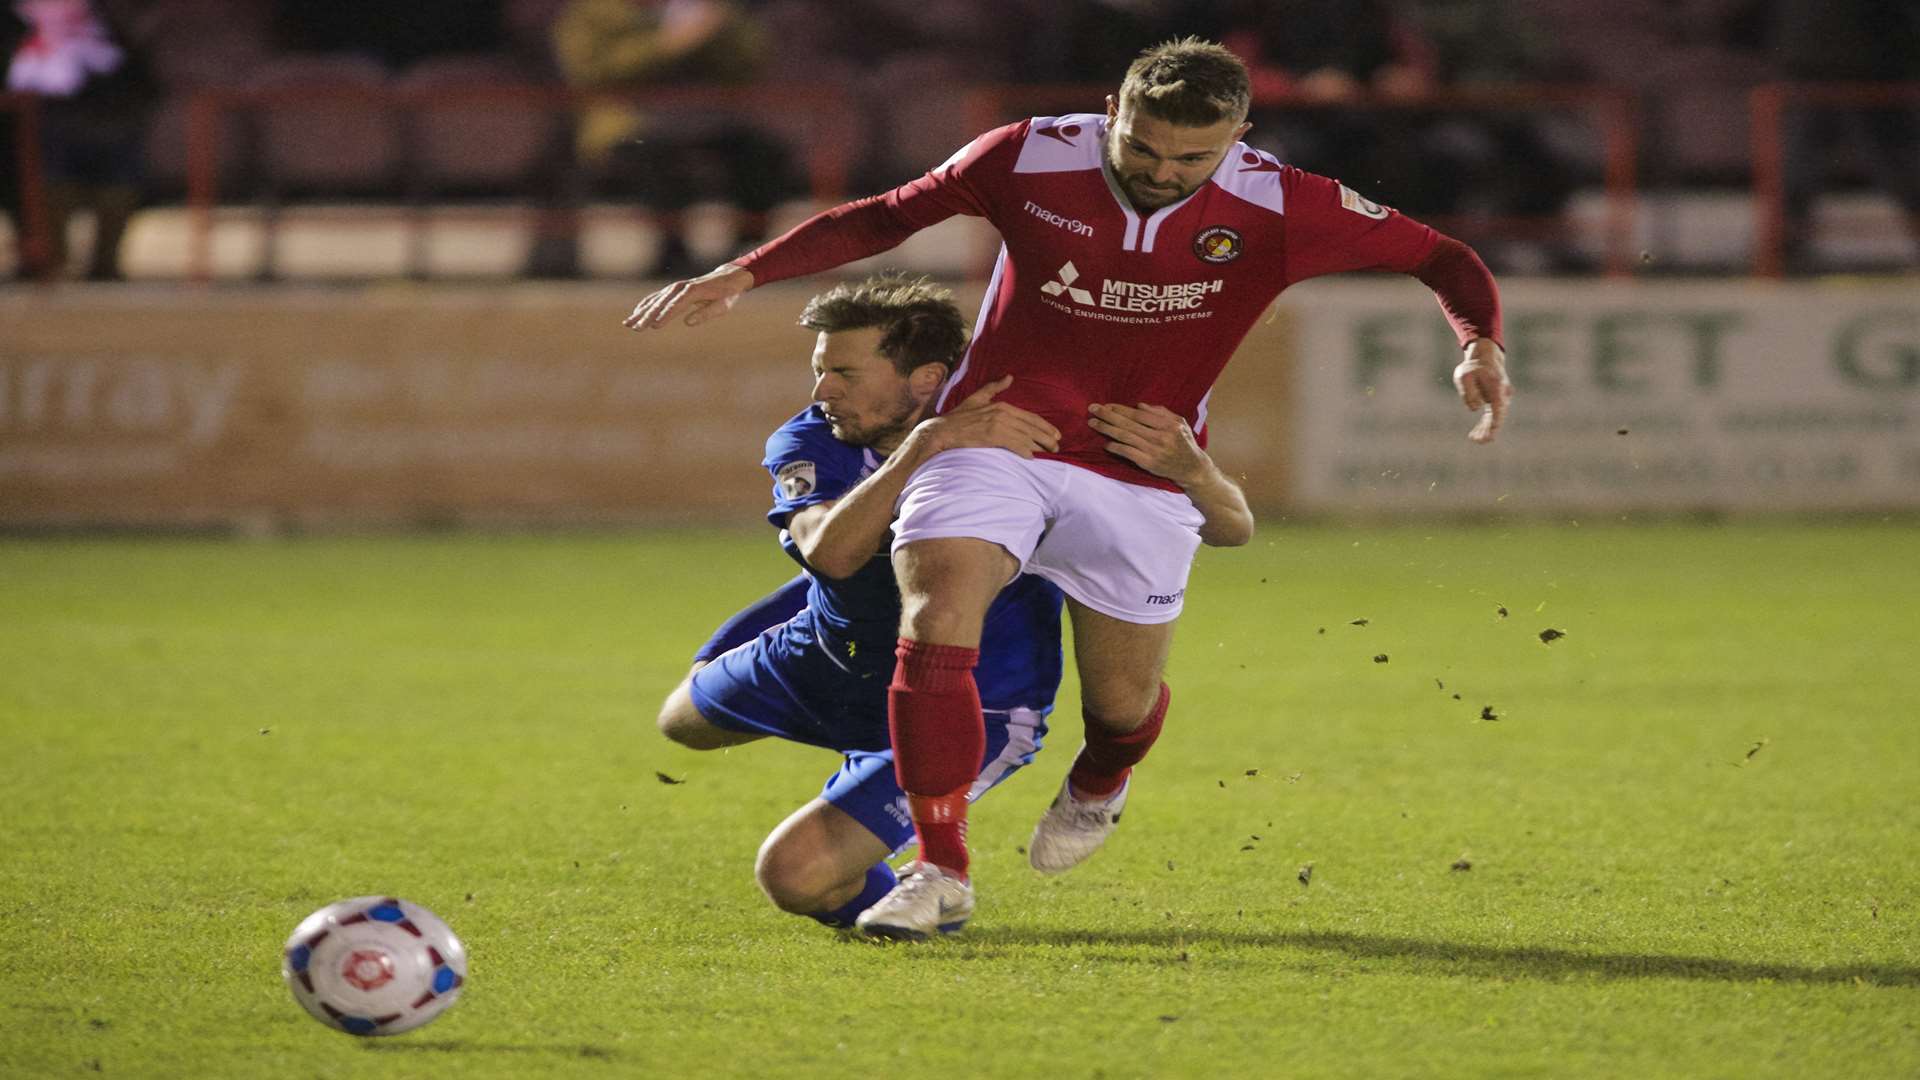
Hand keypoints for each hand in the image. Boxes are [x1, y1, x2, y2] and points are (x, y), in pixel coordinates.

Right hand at [623, 264, 754, 330]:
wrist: (727, 278)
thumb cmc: (726, 295)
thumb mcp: (722, 306)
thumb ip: (705, 313)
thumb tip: (687, 322)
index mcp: (693, 292)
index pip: (675, 306)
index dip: (664, 316)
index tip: (654, 326)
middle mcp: (681, 288)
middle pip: (661, 303)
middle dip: (647, 316)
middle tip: (636, 328)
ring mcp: (675, 288)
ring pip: (655, 300)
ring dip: (641, 312)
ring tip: (629, 324)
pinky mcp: (673, 290)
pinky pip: (656, 297)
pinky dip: (645, 304)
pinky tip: (636, 313)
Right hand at [916, 376, 1061, 458]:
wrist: (942, 430)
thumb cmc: (959, 417)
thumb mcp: (977, 398)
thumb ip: (994, 388)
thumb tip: (1009, 377)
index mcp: (1002, 406)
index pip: (1030, 417)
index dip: (1045, 426)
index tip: (1056, 434)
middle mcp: (1003, 414)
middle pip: (1031, 427)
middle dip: (1047, 437)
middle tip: (1057, 446)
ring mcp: (998, 426)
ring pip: (1026, 437)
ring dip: (1039, 445)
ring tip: (1049, 452)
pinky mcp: (993, 437)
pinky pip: (1015, 445)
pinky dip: (1025, 451)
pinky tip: (1031, 457)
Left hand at [1088, 402, 1207, 485]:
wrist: (1192, 468)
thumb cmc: (1184, 442)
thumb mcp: (1179, 422)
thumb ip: (1160, 412)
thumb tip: (1139, 406)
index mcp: (1167, 424)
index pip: (1139, 414)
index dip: (1121, 409)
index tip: (1106, 405)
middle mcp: (1160, 436)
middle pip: (1129, 424)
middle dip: (1108, 415)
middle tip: (1092, 409)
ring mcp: (1154, 451)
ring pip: (1125, 437)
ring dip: (1107, 429)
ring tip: (1093, 423)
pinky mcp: (1149, 464)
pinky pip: (1128, 453)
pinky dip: (1116, 448)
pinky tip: (1106, 444)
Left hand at [1453, 339, 1512, 444]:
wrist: (1484, 357)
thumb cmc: (1472, 367)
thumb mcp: (1464, 376)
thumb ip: (1468, 393)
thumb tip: (1475, 409)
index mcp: (1497, 388)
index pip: (1498, 410)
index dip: (1494, 425)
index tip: (1490, 436)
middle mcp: (1502, 395)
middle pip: (1498, 416)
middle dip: (1489, 430)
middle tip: (1478, 441)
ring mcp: (1500, 398)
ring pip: (1495, 417)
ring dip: (1486, 429)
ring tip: (1474, 439)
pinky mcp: (1495, 400)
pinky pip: (1491, 415)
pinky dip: (1485, 424)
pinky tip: (1476, 434)